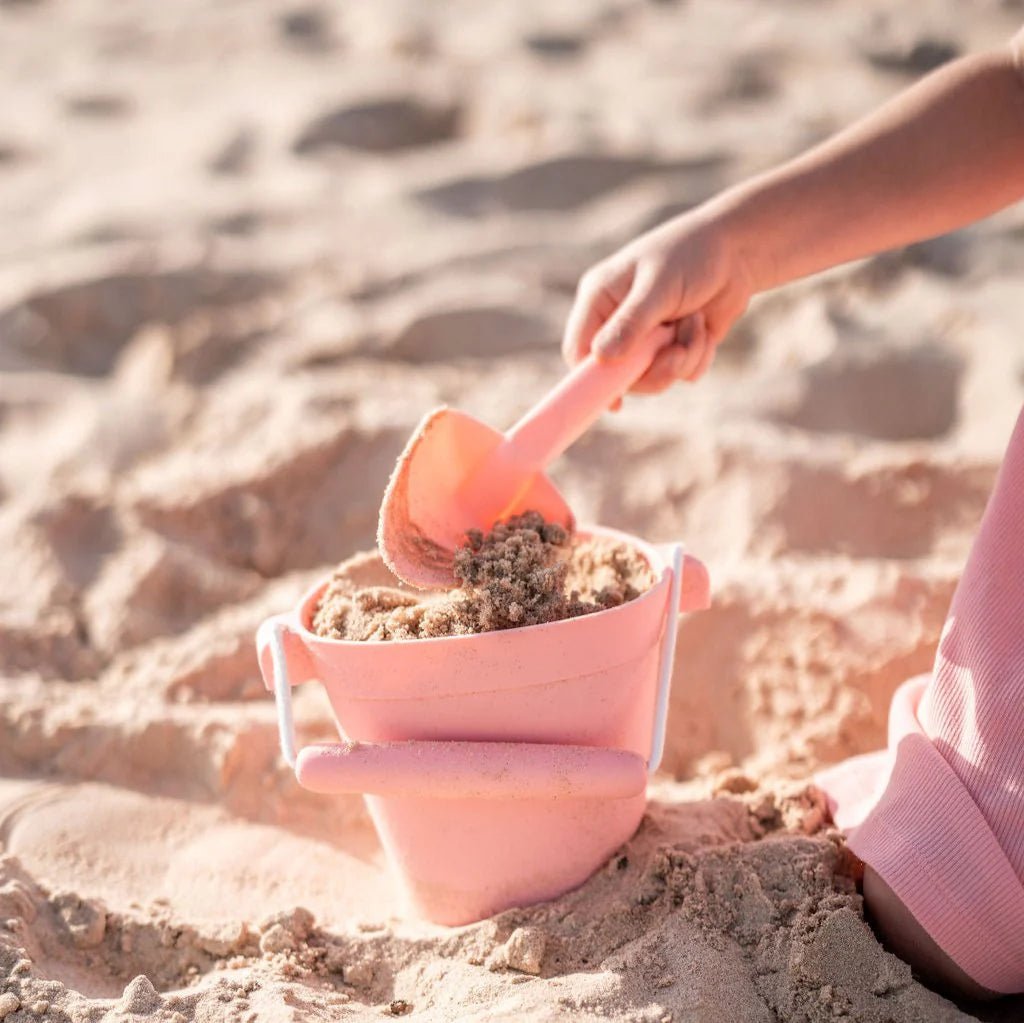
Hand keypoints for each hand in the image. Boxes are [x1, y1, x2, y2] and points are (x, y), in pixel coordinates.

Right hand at [562, 208, 755, 393]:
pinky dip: (697, 357)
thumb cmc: (691, 255)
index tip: (614, 401)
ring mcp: (646, 339)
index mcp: (600, 300)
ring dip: (682, 358)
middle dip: (653, 369)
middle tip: (677, 353)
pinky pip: (680, 375)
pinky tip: (704, 327)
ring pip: (653, 378)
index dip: (590, 379)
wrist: (737, 251)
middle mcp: (617, 323)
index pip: (579, 350)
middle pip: (618, 375)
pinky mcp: (673, 348)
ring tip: (696, 324)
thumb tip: (602, 357)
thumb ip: (631, 322)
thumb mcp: (658, 286)